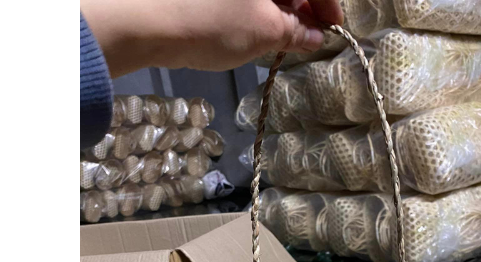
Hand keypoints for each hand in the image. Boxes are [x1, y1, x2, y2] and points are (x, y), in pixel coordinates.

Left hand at [81, 0, 343, 76]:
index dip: (327, 4)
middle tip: (309, 34)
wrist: (144, 18)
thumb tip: (315, 35)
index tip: (332, 28)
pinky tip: (260, 24)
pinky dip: (259, 2)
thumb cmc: (213, 22)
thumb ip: (296, 31)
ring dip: (282, 4)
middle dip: (304, 4)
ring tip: (285, 34)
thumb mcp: (264, 31)